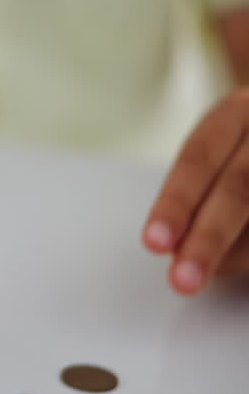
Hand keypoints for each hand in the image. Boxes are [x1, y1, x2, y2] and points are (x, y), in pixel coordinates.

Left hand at [144, 90, 248, 294]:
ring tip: (216, 269)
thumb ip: (198, 195)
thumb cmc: (243, 150)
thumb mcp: (219, 154)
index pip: (199, 158)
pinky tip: (243, 261)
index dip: (176, 203)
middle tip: (184, 281)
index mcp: (237, 112)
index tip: (154, 244)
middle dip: (210, 238)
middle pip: (242, 185)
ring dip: (241, 253)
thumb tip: (176, 248)